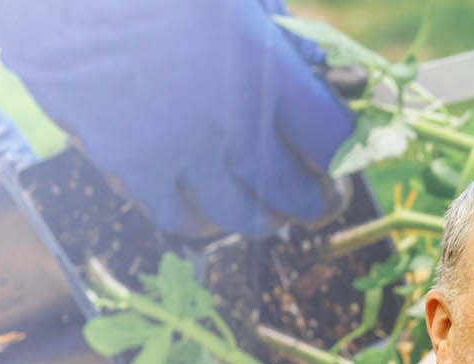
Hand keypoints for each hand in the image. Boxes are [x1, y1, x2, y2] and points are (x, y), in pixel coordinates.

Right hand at [0, 0, 352, 235]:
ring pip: (237, 216)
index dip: (343, 154)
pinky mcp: (129, 165)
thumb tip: (316, 69)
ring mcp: (179, 149)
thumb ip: (279, 34)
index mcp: (265, 68)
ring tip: (262, 215)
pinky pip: (174, 217)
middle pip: (293, 190)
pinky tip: (199, 211)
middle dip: (311, 201)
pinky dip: (195, 219)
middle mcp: (230, 119)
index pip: (333, 139)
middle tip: (313, 202)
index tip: (340, 155)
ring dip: (257, 219)